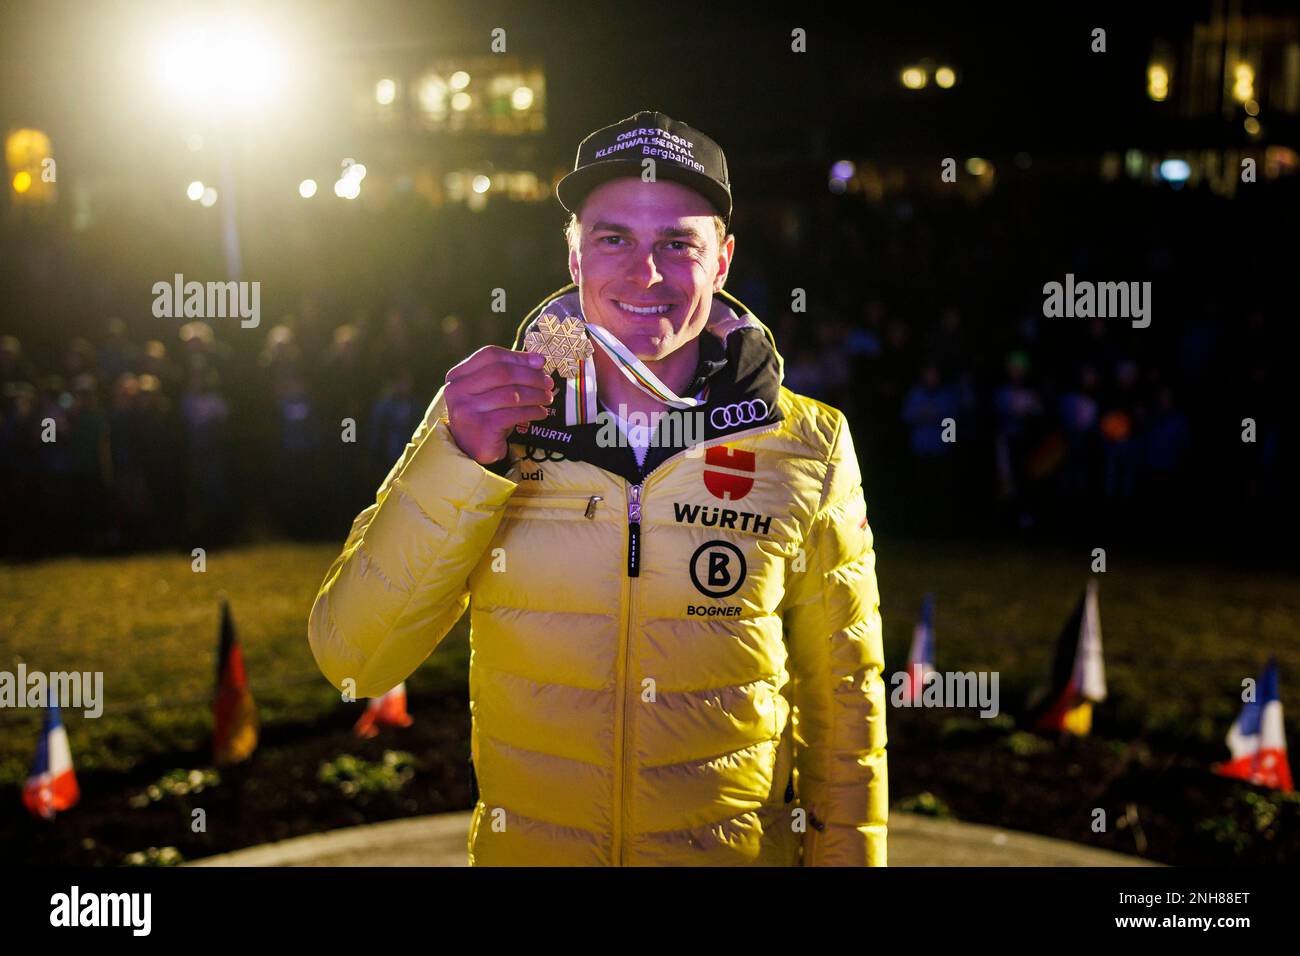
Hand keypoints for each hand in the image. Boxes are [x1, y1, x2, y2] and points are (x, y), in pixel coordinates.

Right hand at [444, 346, 554, 464]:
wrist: (472, 451)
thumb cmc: (485, 415)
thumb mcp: (490, 390)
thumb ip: (507, 373)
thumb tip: (538, 360)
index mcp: (457, 375)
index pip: (490, 355)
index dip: (518, 356)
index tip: (540, 362)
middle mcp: (457, 390)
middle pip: (502, 373)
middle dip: (531, 376)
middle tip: (548, 383)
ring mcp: (467, 409)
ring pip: (511, 394)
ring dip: (535, 395)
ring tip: (547, 398)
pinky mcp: (482, 426)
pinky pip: (514, 413)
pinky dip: (532, 411)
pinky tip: (540, 413)